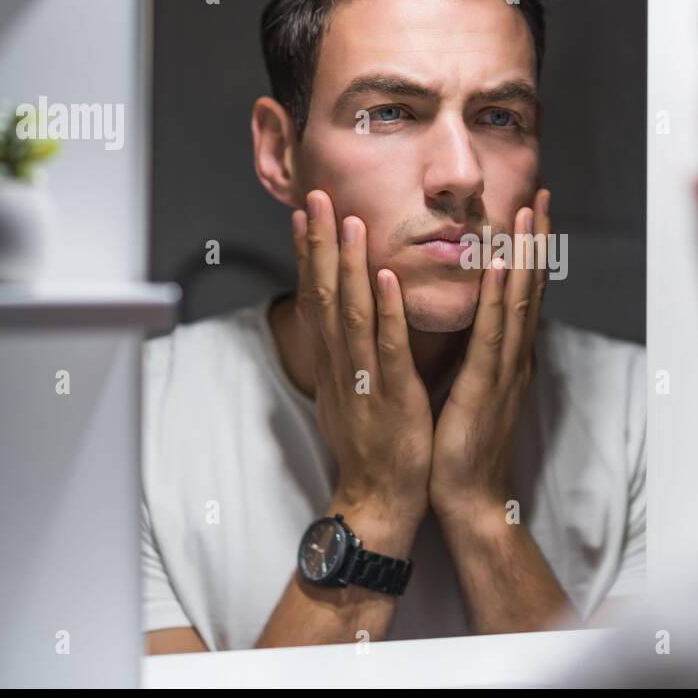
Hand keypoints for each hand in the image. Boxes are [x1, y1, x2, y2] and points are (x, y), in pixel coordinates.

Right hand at [292, 189, 433, 525]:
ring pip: (352, 313)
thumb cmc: (370, 450)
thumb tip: (339, 327)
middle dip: (320, 244)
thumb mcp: (348, 396)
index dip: (310, 255)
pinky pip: (387, 349)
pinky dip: (386, 312)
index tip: (305, 216)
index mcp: (333, 364)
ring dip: (349, 265)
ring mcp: (364, 380)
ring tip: (347, 221)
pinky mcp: (393, 396)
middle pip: (324, 295)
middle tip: (314, 197)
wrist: (378, 500)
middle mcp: (341, 366)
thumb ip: (344, 359)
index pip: (317, 299)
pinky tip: (386, 278)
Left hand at [429, 190, 550, 520]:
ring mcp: (505, 371)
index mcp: (508, 358)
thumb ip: (476, 356)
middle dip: (536, 241)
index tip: (531, 211)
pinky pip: (491, 334)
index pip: (522, 295)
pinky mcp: (486, 387)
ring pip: (518, 302)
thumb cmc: (464, 448)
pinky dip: (496, 297)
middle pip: (530, 289)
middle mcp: (514, 358)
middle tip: (541, 196)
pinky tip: (495, 266)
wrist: (470, 499)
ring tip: (527, 215)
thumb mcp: (472, 391)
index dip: (529, 252)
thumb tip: (472, 325)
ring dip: (523, 256)